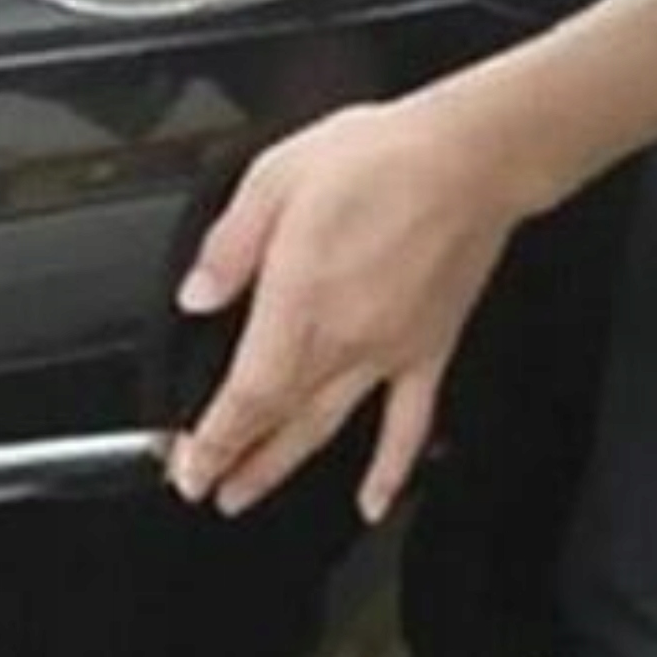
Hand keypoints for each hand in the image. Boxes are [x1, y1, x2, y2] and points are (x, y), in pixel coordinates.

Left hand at [169, 97, 551, 523]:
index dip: (211, 440)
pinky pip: (409, 424)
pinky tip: (374, 501)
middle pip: (275, 420)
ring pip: (324, 429)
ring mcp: (388, 352)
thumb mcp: (274, 181)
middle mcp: (342, 341)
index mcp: (298, 305)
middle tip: (200, 489)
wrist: (473, 155)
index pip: (244, 396)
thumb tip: (195, 297)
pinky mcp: (429, 350)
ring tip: (244, 498)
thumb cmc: (380, 159)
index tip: (184, 466)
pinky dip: (389, 469)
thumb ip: (229, 248)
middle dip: (232, 460)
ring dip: (281, 468)